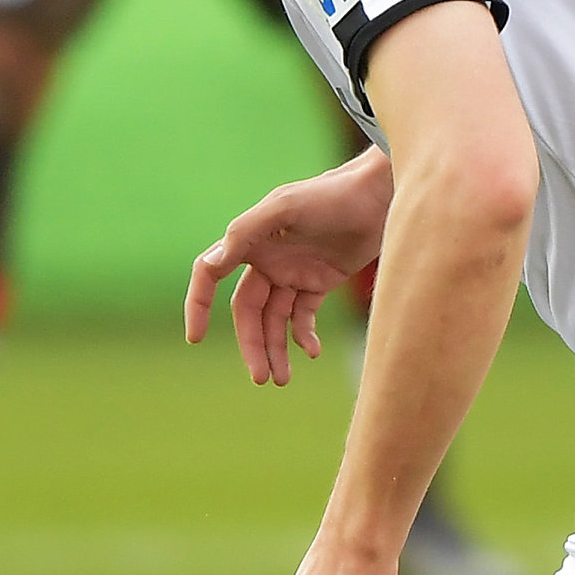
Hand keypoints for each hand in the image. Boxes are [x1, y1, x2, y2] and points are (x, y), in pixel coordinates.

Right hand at [185, 158, 394, 384]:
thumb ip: (247, 231)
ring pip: (275, 321)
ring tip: (282, 379)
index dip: (197, 304)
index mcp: (250, 241)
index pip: (211, 275)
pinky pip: (303, 317)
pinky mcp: (320, 281)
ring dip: (276, 350)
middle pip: (248, 312)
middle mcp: (267, 260)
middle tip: (262, 379)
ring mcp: (293, 273)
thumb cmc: (331, 195)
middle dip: (253, 346)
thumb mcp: (286, 207)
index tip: (195, 337)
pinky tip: (312, 351)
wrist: (378, 195)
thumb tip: (213, 261)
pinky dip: (304, 337)